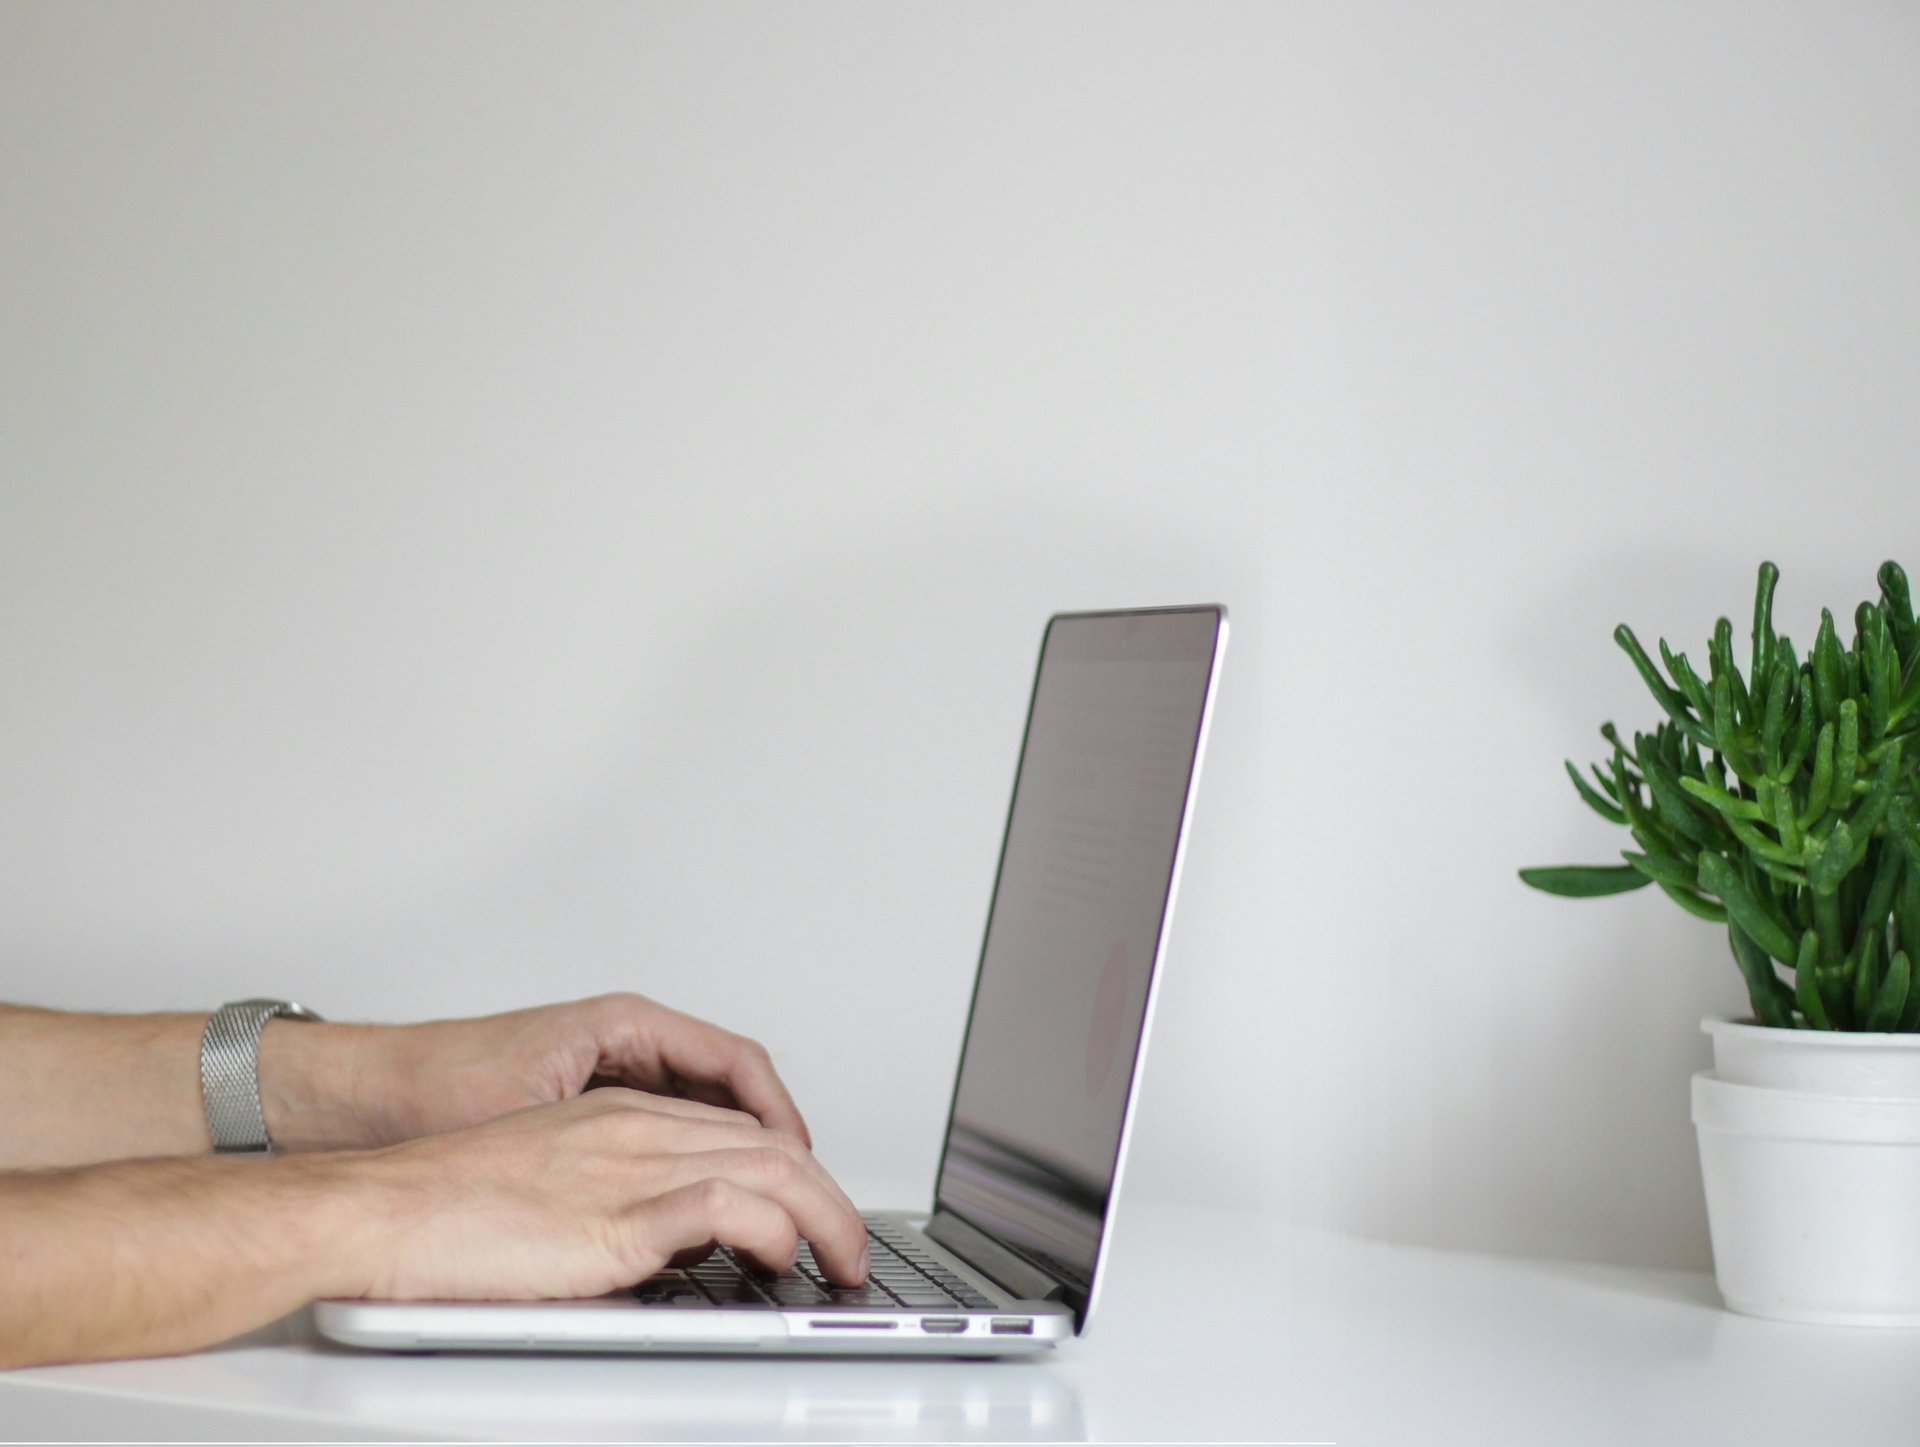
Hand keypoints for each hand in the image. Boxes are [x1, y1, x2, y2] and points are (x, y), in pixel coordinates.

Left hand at [261, 993, 810, 1150]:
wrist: (357, 1096)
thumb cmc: (430, 1085)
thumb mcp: (536, 1115)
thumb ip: (612, 1142)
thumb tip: (683, 1178)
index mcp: (623, 1023)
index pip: (735, 1061)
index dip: (779, 1113)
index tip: (800, 1157)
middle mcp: (623, 1039)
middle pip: (729, 1083)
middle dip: (769, 1135)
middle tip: (797, 1189)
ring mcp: (608, 1069)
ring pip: (700, 1107)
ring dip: (734, 1148)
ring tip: (760, 1198)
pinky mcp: (588, 1102)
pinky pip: (665, 1125)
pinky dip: (693, 1157)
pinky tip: (698, 1199)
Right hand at [337, 1087, 869, 1299]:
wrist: (378, 1209)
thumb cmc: (439, 1209)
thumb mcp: (547, 1192)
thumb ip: (613, 1205)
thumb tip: (667, 1251)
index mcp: (616, 1115)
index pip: (736, 1127)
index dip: (790, 1169)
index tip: (814, 1210)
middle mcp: (634, 1128)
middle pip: (770, 1142)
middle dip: (829, 1195)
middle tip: (850, 1246)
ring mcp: (629, 1165)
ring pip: (770, 1167)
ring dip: (825, 1217)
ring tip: (843, 1261)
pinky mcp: (616, 1215)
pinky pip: (728, 1208)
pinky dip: (775, 1230)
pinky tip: (784, 1259)